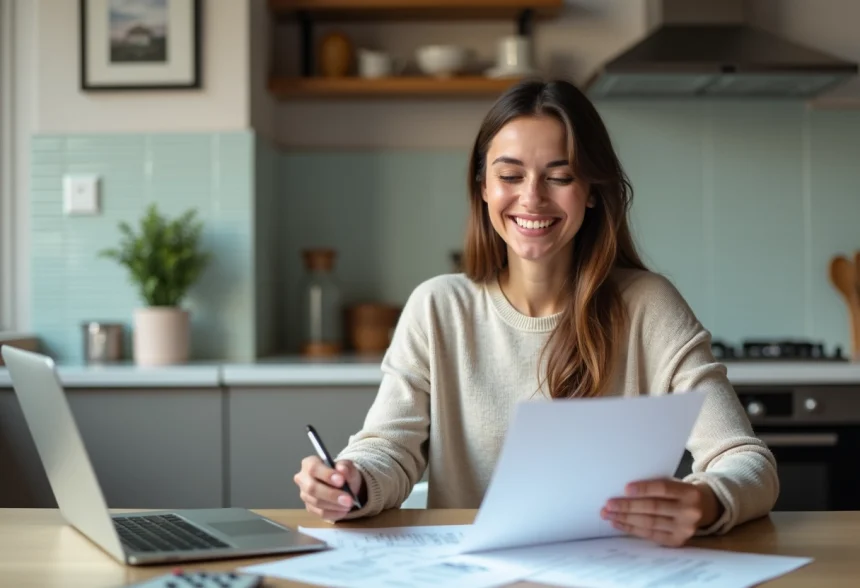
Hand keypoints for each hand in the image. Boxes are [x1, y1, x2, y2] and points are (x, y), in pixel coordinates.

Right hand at [294, 456, 363, 521]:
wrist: (344, 486)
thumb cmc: (342, 473)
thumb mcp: (348, 467)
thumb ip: (346, 467)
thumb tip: (342, 469)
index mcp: (309, 463)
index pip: (313, 468)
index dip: (326, 475)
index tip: (341, 481)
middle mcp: (303, 478)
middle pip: (312, 488)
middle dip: (331, 494)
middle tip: (348, 499)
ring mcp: (305, 494)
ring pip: (316, 502)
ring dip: (334, 505)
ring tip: (349, 504)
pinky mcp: (309, 507)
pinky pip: (320, 513)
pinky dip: (334, 513)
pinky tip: (344, 510)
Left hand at [600, 478, 721, 546]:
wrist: (704, 509)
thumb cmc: (680, 493)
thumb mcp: (674, 483)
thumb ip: (655, 486)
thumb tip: (623, 491)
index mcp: (689, 492)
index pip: (663, 488)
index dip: (644, 488)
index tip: (625, 488)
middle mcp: (690, 511)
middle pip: (654, 507)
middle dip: (627, 506)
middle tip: (608, 505)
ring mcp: (685, 529)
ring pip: (650, 523)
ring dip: (625, 519)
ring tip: (608, 514)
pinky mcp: (678, 541)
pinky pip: (650, 535)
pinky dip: (632, 529)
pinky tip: (619, 523)